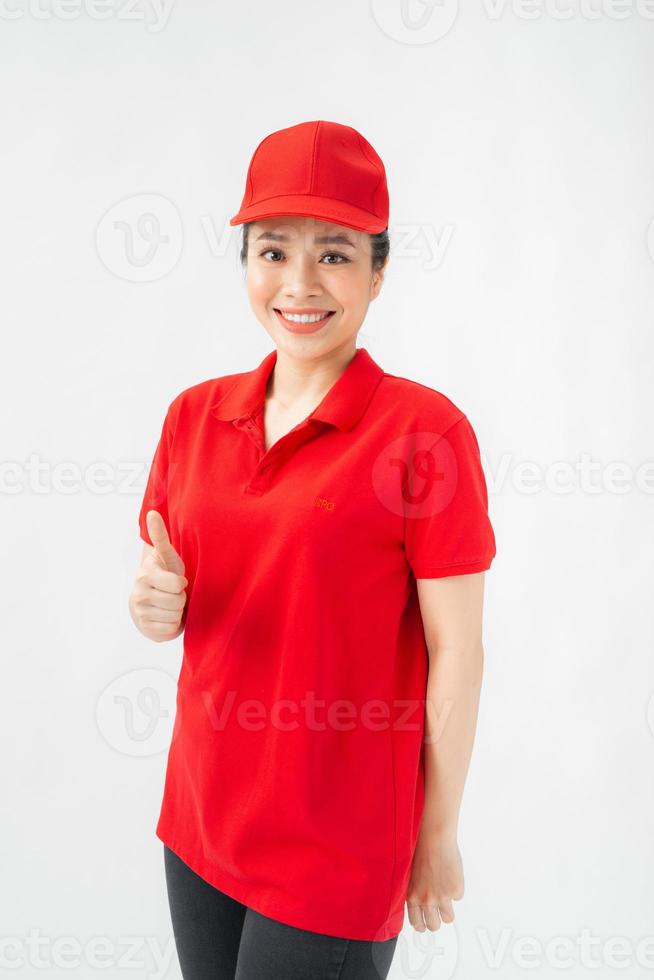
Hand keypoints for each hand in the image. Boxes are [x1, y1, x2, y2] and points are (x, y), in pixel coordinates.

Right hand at [130, 510, 187, 641]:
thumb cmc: (164, 576)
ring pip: (175, 615)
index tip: (175, 580)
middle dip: (180, 598)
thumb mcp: (165, 556)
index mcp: (145, 575)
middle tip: (172, 594)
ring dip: (177, 611)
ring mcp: (140, 613)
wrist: (151, 603)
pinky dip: (173, 625)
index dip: (181, 584)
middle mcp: (139, 594)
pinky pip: (171, 629)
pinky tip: (166, 616)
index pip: (177, 584)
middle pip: (178, 601)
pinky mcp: (145, 629)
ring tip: (169, 604)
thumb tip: (152, 513)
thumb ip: (160, 536)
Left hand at [405, 829, 463, 931]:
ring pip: (448, 917)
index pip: (416, 923)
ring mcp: (442, 897)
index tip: (425, 923)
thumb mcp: (411, 875)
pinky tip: (450, 874)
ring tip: (446, 892)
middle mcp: (426, 900)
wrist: (435, 838)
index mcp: (412, 896)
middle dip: (437, 920)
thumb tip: (421, 904)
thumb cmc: (421, 849)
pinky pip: (458, 896)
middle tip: (439, 912)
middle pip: (433, 926)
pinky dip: (456, 889)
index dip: (422, 925)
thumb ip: (416, 891)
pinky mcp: (455, 890)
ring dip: (448, 908)